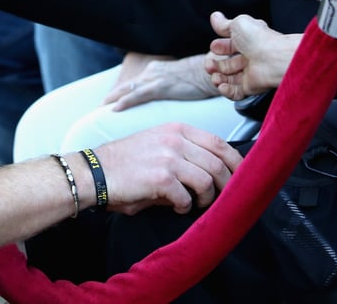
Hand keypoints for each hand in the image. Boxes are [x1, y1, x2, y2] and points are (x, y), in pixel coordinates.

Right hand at [93, 122, 241, 214]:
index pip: (219, 142)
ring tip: (195, 203)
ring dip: (205, 198)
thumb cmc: (126, 163)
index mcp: (177, 129)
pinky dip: (184, 206)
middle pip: (218, 162)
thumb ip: (185, 154)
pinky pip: (187, 197)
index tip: (241, 177)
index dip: (235, 161)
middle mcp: (176, 139)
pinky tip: (175, 205)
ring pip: (207, 180)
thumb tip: (214, 176)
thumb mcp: (158, 146)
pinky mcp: (161, 178)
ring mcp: (169, 157)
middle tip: (222, 198)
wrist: (95, 172)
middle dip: (226, 184)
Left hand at [103, 52, 219, 109]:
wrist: (210, 72)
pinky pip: (138, 95)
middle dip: (111, 96)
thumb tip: (166, 99)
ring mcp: (155, 78)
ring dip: (113, 99)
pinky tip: (115, 108)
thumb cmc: (199, 78)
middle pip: (126, 85)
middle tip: (98, 107)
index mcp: (155, 70)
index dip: (121, 92)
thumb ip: (169, 88)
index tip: (109, 102)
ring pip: (128, 89)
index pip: (133, 83)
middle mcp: (151, 72)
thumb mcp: (179, 81)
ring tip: (100, 108)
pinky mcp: (161, 86)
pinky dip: (125, 101)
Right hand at [205, 11, 299, 99]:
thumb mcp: (238, 24)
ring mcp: (251, 73)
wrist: (274, 58)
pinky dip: (226, 90)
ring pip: (230, 78)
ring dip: (218, 78)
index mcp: (249, 41)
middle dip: (215, 65)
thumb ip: (224, 24)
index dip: (220, 47)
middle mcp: (251, 57)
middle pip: (228, 64)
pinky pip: (236, 92)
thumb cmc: (260, 40)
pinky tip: (221, 85)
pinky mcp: (252, 87)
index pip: (232, 45)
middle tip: (209, 65)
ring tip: (214, 76)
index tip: (213, 47)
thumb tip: (215, 17)